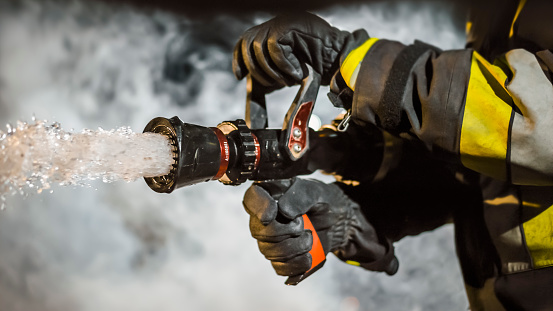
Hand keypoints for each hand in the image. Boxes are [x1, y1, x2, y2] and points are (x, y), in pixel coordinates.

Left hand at [233, 12, 368, 90]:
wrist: (342, 61)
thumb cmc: (319, 66)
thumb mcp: (286, 71)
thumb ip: (269, 73)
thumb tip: (251, 84)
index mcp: (275, 31)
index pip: (246, 40)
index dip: (239, 59)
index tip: (240, 76)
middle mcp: (278, 23)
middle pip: (248, 43)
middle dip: (255, 69)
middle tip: (273, 83)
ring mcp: (284, 20)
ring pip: (258, 45)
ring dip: (271, 69)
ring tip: (288, 79)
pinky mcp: (290, 23)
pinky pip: (273, 45)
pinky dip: (283, 64)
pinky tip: (296, 72)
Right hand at [242, 178, 397, 277]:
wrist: (334, 220)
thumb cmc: (319, 200)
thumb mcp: (314, 192)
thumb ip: (299, 197)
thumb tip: (283, 212)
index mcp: (268, 195)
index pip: (252, 199)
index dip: (259, 208)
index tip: (272, 215)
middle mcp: (262, 219)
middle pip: (260, 232)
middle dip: (285, 232)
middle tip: (304, 226)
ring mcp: (269, 241)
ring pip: (270, 252)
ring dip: (295, 248)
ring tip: (310, 238)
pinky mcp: (279, 258)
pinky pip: (280, 268)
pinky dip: (297, 265)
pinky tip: (308, 257)